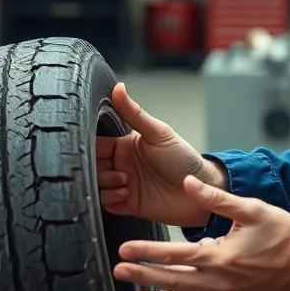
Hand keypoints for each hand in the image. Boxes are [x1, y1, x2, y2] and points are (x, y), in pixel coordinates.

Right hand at [98, 83, 228, 227]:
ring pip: (97, 183)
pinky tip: (127, 193)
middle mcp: (121, 164)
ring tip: (126, 181)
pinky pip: (105, 201)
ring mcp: (123, 184)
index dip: (89, 146)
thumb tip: (119, 87)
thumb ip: (134, 113)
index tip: (89, 147)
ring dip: (106, 182)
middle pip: (92, 165)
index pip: (96, 144)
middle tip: (115, 167)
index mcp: (125, 145)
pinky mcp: (126, 203)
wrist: (199, 190)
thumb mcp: (158, 133)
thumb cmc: (183, 158)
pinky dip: (110, 197)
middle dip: (97, 167)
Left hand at [113, 175, 289, 290]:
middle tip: (118, 270)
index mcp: (221, 256)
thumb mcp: (251, 209)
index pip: (173, 255)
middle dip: (142, 275)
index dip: (146, 252)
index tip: (125, 249)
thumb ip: (215, 199)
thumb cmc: (283, 235)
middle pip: (171, 280)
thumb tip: (188, 182)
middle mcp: (219, 282)